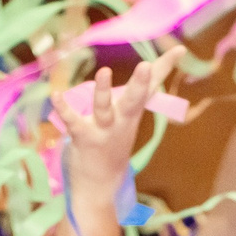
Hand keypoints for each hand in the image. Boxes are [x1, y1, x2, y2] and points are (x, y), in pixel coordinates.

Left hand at [53, 48, 181, 202]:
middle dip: (140, 84)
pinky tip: (55, 95)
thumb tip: (145, 74)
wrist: (100, 186)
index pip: (152, 87)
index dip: (165, 67)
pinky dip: (64, 108)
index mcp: (133, 113)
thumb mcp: (127, 121)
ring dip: (103, 91)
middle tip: (146, 66)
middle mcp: (122, 121)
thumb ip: (133, 98)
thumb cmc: (112, 146)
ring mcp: (103, 130)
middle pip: (134, 100)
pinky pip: (72, 122)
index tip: (180, 49)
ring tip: (104, 71)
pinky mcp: (83, 138)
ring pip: (104, 109)